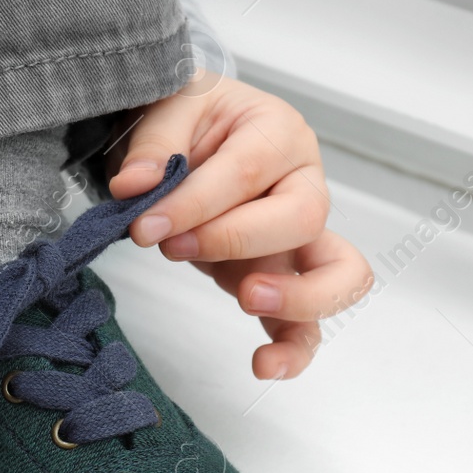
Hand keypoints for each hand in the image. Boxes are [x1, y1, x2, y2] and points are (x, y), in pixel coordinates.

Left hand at [107, 74, 372, 380]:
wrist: (182, 136)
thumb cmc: (186, 119)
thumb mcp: (166, 107)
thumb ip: (154, 145)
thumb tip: (135, 186)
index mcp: (279, 132)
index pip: (246, 172)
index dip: (195, 204)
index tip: (144, 223)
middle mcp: (302, 184)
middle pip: (303, 217)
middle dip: (236, 238)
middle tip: (176, 246)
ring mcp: (298, 238)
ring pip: (337, 274)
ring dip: (298, 295)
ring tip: (249, 299)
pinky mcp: (280, 278)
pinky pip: (307, 321)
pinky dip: (293, 348)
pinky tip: (264, 365)